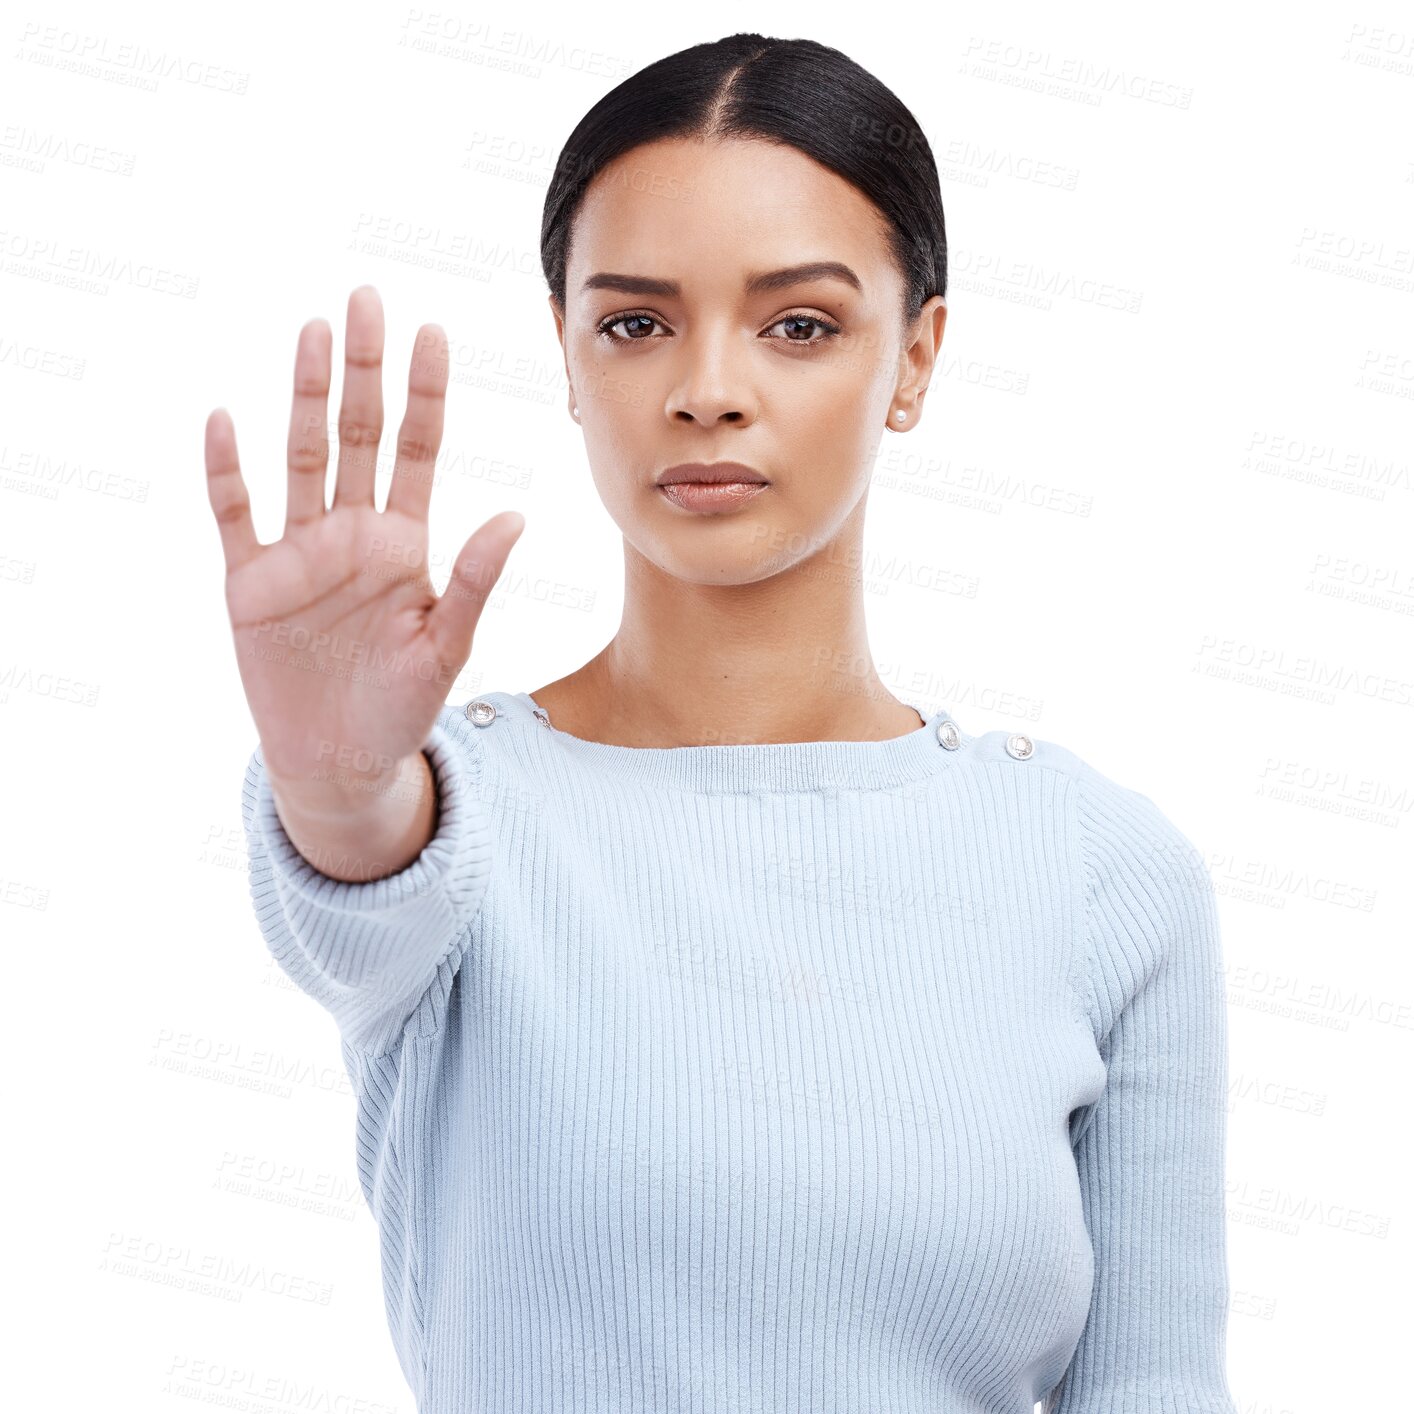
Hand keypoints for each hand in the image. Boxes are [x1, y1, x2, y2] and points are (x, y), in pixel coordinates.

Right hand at [206, 285, 523, 801]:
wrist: (339, 760)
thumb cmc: (400, 706)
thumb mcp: (445, 646)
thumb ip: (472, 580)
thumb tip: (514, 515)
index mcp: (404, 543)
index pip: (417, 450)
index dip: (423, 393)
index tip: (431, 333)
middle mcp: (352, 533)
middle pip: (357, 435)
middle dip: (362, 370)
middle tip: (366, 300)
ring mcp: (299, 552)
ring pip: (301, 457)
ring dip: (304, 398)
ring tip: (313, 333)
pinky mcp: (250, 582)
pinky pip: (235, 515)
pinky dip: (227, 472)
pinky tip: (226, 420)